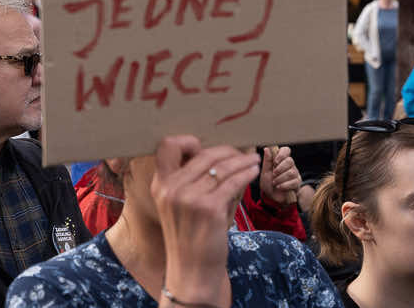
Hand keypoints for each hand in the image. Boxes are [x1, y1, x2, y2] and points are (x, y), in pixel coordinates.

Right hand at [151, 136, 259, 307]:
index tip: (206, 147)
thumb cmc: (192, 235)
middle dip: (227, 150)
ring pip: (221, 165)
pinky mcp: (209, 208)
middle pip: (203, 154)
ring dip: (241, 160)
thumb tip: (224, 151)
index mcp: (160, 184)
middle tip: (241, 152)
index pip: (167, 145)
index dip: (188, 141)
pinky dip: (246, 173)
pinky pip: (232, 181)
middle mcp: (171, 188)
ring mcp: (189, 198)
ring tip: (252, 160)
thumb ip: (196, 179)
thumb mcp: (182, 204)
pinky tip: (253, 171)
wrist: (193, 271)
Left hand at [260, 146, 300, 204]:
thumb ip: (267, 161)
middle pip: (290, 161)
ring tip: (275, 182)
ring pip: (292, 172)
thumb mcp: (265, 172)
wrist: (271, 197)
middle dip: (280, 168)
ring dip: (281, 178)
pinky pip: (294, 182)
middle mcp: (289, 165)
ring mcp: (295, 173)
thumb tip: (267, 148)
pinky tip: (279, 187)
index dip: (281, 154)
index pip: (286, 150)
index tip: (275, 162)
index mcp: (281, 160)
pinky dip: (285, 185)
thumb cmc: (268, 183)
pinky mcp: (297, 183)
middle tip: (273, 174)